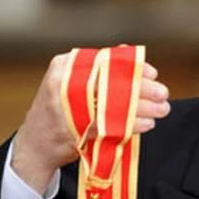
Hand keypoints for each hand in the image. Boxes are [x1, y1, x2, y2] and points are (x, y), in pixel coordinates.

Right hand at [11, 54, 170, 193]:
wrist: (34, 144)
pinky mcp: (74, 132)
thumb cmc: (61, 110)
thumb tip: (132, 55)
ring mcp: (67, 108)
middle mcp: (63, 83)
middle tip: (163, 93)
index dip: (132, 66)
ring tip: (161, 110)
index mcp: (65, 66)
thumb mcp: (72, 82)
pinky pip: (110, 126)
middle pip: (112, 82)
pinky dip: (132, 125)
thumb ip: (98, 69)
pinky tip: (146, 124)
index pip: (105, 60)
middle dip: (143, 88)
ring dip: (143, 108)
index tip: (152, 73)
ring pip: (114, 105)